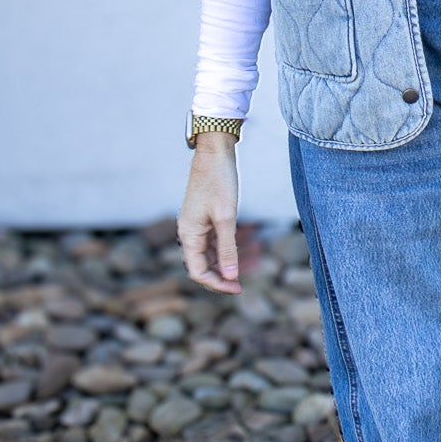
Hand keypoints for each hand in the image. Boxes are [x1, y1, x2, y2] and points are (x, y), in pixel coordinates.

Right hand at [177, 132, 241, 292]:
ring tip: (252, 263)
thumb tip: (231, 276)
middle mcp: (188, 233)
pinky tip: (246, 247)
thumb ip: (228, 248)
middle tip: (245, 282)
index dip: (217, 284)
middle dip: (224, 275)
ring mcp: (196, 225)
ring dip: (228, 262)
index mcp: (188, 235)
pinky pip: (214, 241)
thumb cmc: (219, 182)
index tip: (238, 288)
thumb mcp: (226, 217)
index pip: (198, 272)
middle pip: (203, 266)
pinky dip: (229, 247)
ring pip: (210, 254)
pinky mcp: (204, 218)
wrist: (215, 153)